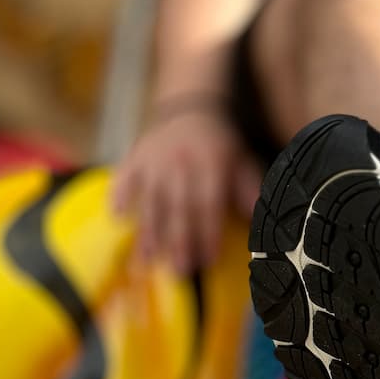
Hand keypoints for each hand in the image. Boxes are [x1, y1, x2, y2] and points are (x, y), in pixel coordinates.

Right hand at [112, 105, 261, 273]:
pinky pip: (124, 177)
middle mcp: (182, 162)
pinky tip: (116, 218)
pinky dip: (119, 196)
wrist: (191, 107)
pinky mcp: (135, 156)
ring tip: (147, 261)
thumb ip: (250, 192)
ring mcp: (155, 159)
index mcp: (213, 164)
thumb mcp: (243, 162)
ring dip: (149, 231)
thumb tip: (263, 224)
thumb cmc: (222, 145)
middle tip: (179, 271)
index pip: (210, 203)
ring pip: (151, 199)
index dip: (209, 232)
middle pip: (179, 207)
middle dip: (179, 240)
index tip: (209, 259)